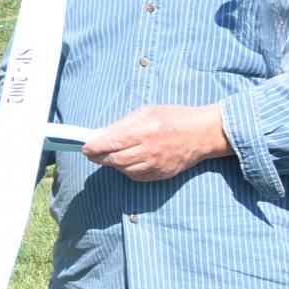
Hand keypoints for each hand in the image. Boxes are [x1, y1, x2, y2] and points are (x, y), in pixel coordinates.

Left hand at [82, 104, 228, 181]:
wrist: (203, 133)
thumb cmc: (174, 118)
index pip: (112, 143)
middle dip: (99, 157)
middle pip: (114, 160)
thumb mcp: (147, 112)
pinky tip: (126, 162)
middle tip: (92, 152)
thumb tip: (99, 134)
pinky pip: (136, 177)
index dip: (94, 147)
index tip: (85, 147)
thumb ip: (122, 124)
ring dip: (112, 164)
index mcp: (145, 130)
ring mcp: (156, 165)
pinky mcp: (161, 174)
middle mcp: (150, 150)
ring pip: (123, 170)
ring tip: (110, 155)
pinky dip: (127, 170)